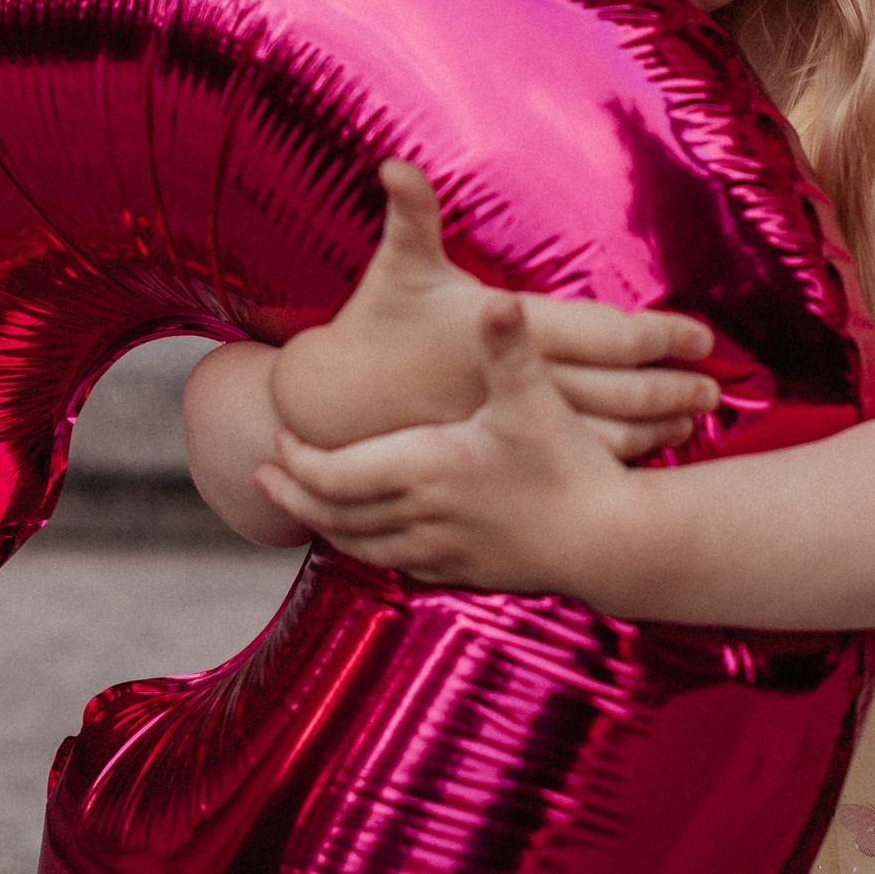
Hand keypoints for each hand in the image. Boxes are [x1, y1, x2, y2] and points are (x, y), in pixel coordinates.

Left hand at [257, 291, 640, 594]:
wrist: (611, 545)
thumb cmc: (572, 468)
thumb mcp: (535, 399)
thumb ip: (508, 346)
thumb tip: (497, 298)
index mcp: (427, 470)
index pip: (334, 476)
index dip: (299, 461)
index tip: (278, 440)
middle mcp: (424, 518)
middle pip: (334, 517)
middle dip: (294, 496)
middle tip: (263, 478)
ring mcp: (443, 554)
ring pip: (362, 547)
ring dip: (326, 528)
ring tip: (305, 510)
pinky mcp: (468, 574)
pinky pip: (400, 567)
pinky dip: (372, 550)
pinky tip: (374, 540)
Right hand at [270, 161, 718, 456]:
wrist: (337, 407)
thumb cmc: (377, 326)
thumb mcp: (397, 265)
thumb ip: (409, 212)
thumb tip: (393, 163)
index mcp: (512, 331)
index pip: (605, 333)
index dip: (659, 335)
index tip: (701, 338)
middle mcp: (522, 381)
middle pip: (619, 389)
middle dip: (673, 387)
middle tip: (718, 388)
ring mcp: (518, 423)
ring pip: (605, 431)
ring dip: (656, 425)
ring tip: (696, 421)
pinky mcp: (510, 448)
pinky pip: (577, 457)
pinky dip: (621, 454)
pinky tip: (650, 450)